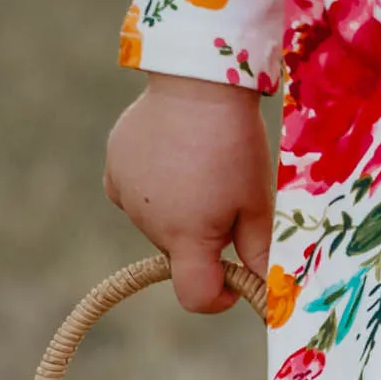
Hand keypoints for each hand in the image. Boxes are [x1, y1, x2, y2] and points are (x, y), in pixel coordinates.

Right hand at [103, 74, 274, 311]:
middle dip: (202, 238)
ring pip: (157, 222)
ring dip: (176, 210)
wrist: (196, 81)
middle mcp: (148, 223)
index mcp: (186, 237)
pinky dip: (153, 187)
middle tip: (225, 195)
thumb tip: (266, 289)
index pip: (195, 295)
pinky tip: (172, 155)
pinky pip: (135, 194)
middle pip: (178, 252)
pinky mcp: (114, 168)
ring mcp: (125, 195)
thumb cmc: (235, 143)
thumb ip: (258, 252)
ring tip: (197, 166)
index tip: (234, 281)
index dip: (218, 297)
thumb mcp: (256, 201)